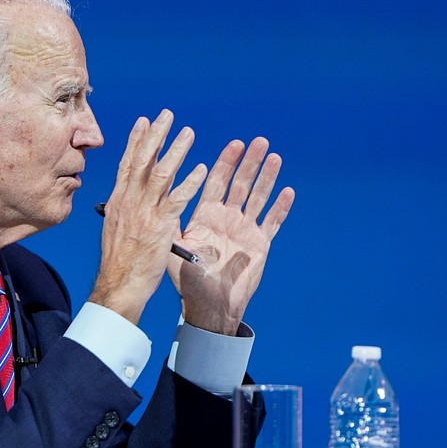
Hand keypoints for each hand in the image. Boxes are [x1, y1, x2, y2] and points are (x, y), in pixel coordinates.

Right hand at [90, 110, 207, 324]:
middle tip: (168, 115)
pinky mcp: (160, 226)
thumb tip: (131, 192)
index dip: (137, 140)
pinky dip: (190, 182)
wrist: (119, 284)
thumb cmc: (120, 260)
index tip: (145, 120)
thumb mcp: (116, 226)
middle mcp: (129, 200)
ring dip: (176, 150)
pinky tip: (202, 169)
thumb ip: (126, 207)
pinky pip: (178, 199)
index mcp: (118, 199)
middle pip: (143, 160)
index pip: (127, 162)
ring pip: (161, 173)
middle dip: (156, 135)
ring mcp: (144, 212)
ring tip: (189, 133)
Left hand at [167, 137, 294, 334]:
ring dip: (267, 177)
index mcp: (207, 215)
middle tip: (258, 142)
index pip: (217, 181)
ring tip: (274, 157)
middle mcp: (227, 218)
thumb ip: (170, 223)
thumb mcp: (174, 248)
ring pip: (259, 197)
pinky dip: (280, 207)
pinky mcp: (260, 244)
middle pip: (240, 183)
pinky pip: (272, 222)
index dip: (226, 162)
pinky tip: (288, 191)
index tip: (234, 144)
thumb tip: (159, 197)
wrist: (208, 305)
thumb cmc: (188, 279)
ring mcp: (245, 229)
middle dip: (249, 163)